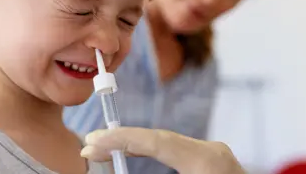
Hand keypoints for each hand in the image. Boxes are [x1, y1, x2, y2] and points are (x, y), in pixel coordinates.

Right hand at [81, 127, 245, 173]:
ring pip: (167, 142)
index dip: (122, 139)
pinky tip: (133, 150)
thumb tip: (116, 167)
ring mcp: (214, 153)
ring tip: (105, 148)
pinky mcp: (213, 158)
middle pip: (159, 138)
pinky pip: (176, 150)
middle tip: (91, 146)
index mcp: (207, 162)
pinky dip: (153, 150)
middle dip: (123, 140)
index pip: (157, 141)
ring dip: (135, 144)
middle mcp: (212, 151)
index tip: (94, 143)